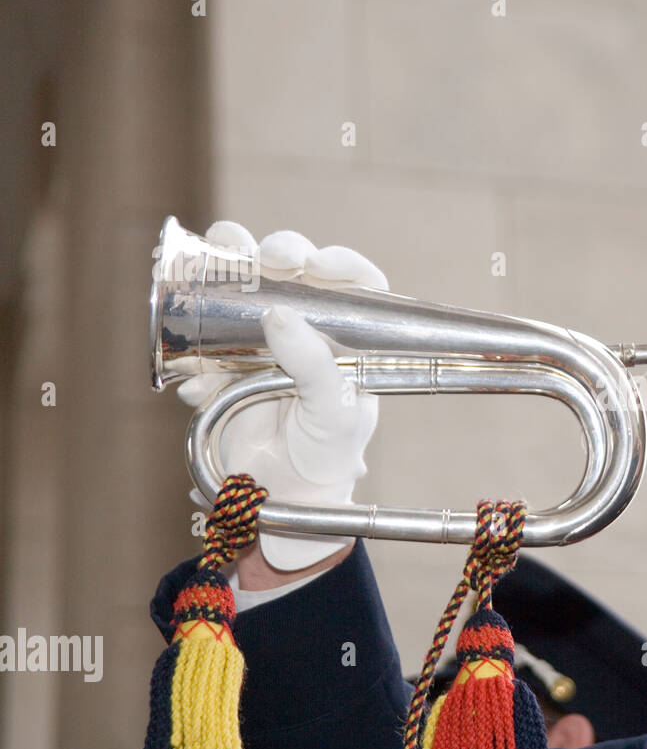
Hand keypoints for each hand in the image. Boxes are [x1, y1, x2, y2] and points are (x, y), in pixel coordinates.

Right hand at [178, 221, 386, 572]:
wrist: (280, 497)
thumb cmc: (326, 454)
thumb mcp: (335, 414)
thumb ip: (314, 366)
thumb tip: (280, 313)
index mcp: (349, 337)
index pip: (355, 283)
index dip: (340, 263)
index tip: (319, 264)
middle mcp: (307, 326)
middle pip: (294, 269)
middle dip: (279, 251)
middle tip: (268, 258)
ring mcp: (261, 337)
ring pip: (242, 282)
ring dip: (225, 266)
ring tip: (216, 267)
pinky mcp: (220, 357)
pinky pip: (199, 330)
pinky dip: (190, 339)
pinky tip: (200, 378)